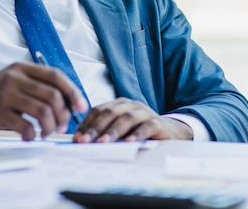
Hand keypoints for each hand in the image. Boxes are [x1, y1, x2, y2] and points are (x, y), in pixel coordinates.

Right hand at [0, 62, 87, 140]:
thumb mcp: (15, 82)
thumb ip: (37, 87)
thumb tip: (69, 104)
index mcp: (23, 68)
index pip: (55, 76)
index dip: (72, 91)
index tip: (81, 106)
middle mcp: (14, 78)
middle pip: (52, 95)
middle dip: (63, 114)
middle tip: (61, 126)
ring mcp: (5, 94)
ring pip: (42, 111)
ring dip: (50, 127)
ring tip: (47, 133)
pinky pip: (25, 126)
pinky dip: (32, 135)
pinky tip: (30, 136)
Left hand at [72, 98, 192, 142]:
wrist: (169, 132)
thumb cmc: (139, 131)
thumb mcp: (121, 130)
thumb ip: (104, 131)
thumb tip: (81, 140)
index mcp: (119, 104)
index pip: (99, 110)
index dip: (87, 123)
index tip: (77, 138)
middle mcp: (131, 105)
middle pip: (110, 113)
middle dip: (95, 128)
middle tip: (85, 141)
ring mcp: (144, 112)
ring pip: (126, 118)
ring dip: (113, 131)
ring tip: (102, 143)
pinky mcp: (157, 123)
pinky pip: (146, 127)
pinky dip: (136, 134)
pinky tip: (129, 142)